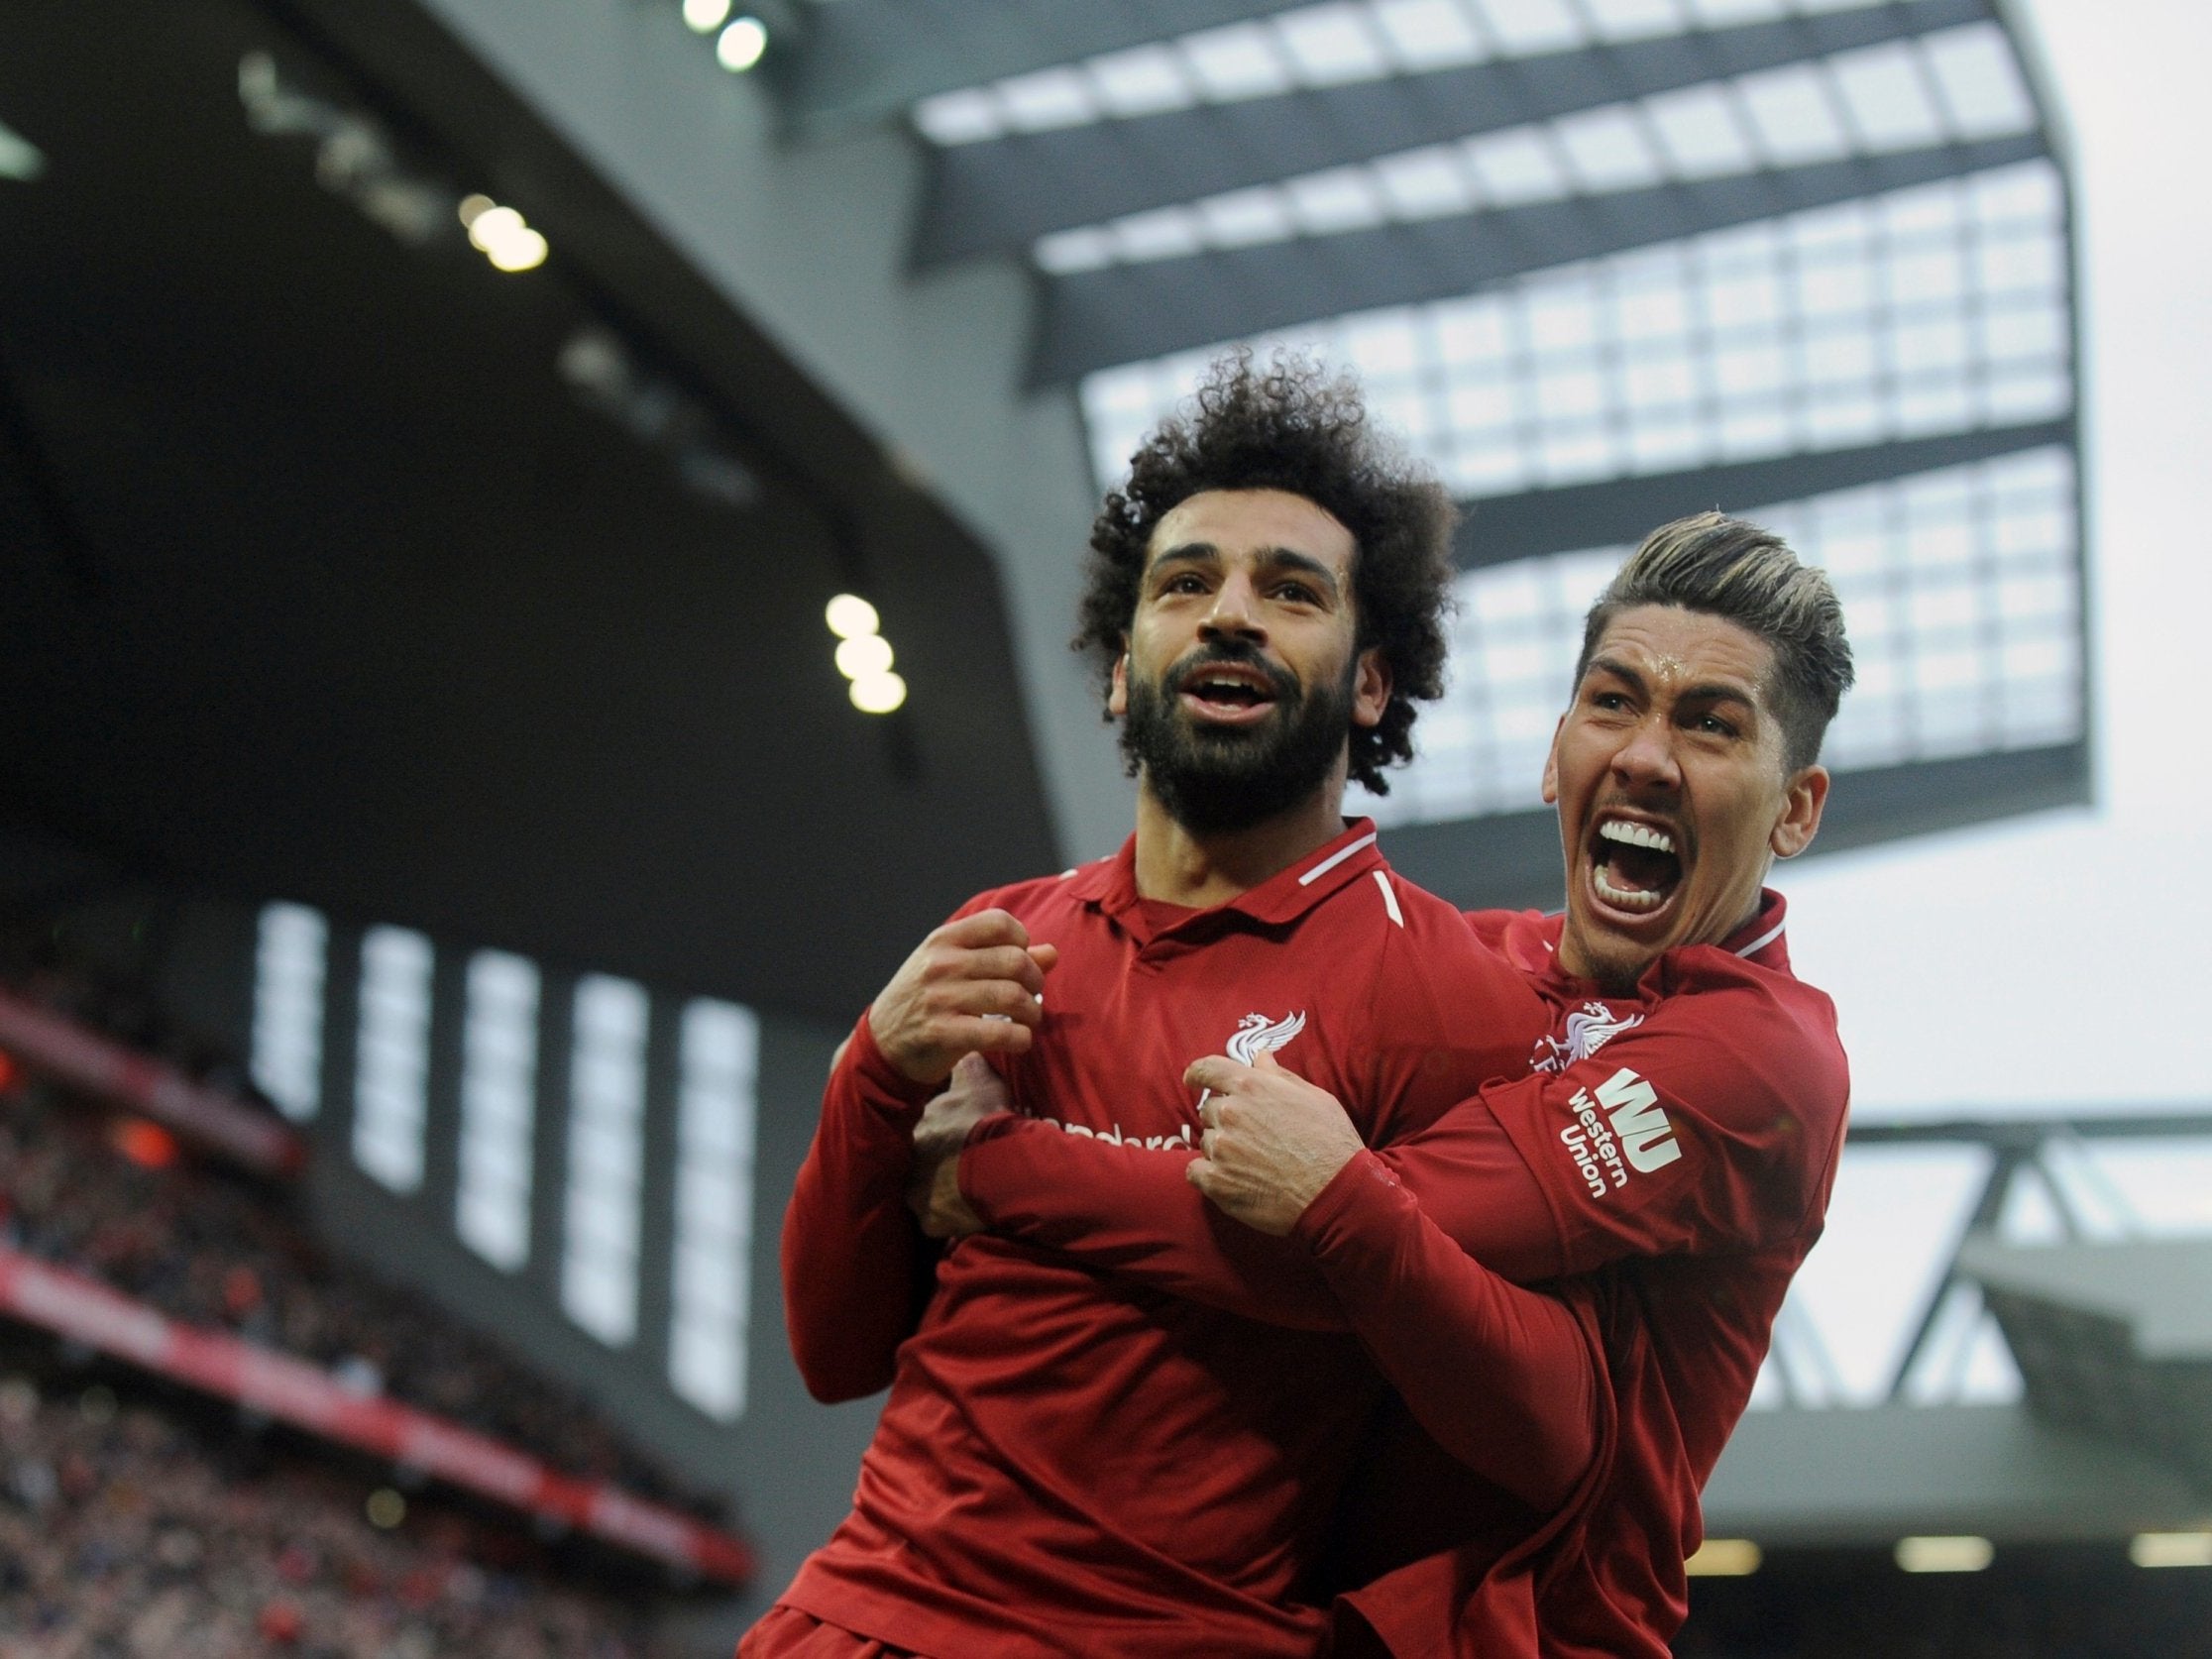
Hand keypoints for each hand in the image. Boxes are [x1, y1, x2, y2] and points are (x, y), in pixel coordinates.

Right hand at [868, 910, 1058, 1084]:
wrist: (881, 1043)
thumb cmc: (924, 1000)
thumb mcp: (952, 968)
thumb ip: (1000, 956)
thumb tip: (1051, 952)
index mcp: (943, 940)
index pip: (999, 923)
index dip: (1022, 941)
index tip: (1020, 962)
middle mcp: (941, 964)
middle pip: (1014, 960)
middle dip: (1035, 980)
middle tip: (1032, 996)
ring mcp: (939, 998)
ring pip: (1011, 995)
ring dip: (1032, 1012)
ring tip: (1029, 1020)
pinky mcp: (942, 1033)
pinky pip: (998, 1033)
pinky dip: (1020, 1038)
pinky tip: (1020, 1041)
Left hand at [904, 1056, 1007, 1238]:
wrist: (1002, 1170)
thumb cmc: (991, 1125)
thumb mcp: (984, 1087)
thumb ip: (970, 1069)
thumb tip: (967, 1054)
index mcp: (922, 1129)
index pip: (926, 1131)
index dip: (944, 1136)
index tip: (961, 1140)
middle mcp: (911, 1161)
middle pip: (921, 1163)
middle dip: (937, 1165)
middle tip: (962, 1168)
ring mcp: (917, 1194)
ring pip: (923, 1194)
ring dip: (939, 1194)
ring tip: (964, 1194)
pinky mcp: (929, 1221)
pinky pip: (934, 1222)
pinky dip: (947, 1219)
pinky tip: (965, 1214)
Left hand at [1181, 1049, 1362, 1234]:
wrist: (1336, 1193)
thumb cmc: (1331, 1143)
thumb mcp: (1313, 1097)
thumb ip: (1279, 1076)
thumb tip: (1260, 1057)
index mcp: (1251, 1087)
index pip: (1207, 1069)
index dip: (1197, 1074)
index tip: (1193, 1080)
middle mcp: (1230, 1113)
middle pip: (1210, 1109)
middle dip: (1225, 1120)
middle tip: (1253, 1137)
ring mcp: (1221, 1148)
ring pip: (1207, 1141)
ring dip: (1222, 1149)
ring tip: (1254, 1163)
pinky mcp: (1217, 1181)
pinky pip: (1195, 1171)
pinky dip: (1208, 1175)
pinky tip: (1232, 1180)